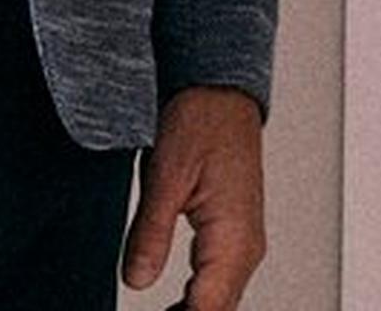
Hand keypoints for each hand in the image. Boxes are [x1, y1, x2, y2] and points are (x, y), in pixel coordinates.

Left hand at [121, 84, 266, 308]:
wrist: (220, 90)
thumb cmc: (202, 119)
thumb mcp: (165, 175)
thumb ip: (151, 232)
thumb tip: (136, 280)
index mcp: (233, 239)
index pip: (209, 310)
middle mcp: (245, 247)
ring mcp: (242, 242)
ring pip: (219, 301)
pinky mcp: (233, 234)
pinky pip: (218, 281)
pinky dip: (196, 300)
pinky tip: (173, 306)